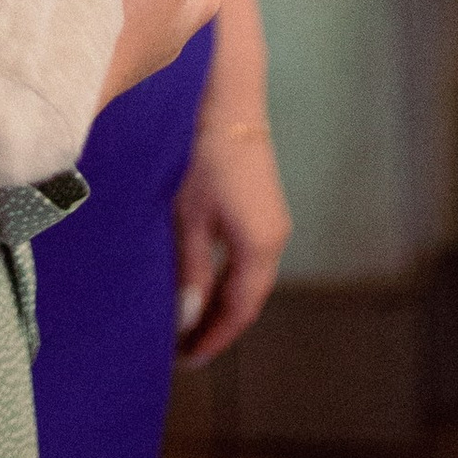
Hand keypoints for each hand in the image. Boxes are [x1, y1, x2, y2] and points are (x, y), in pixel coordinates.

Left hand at [172, 112, 290, 366]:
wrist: (225, 97)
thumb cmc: (202, 154)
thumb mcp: (189, 216)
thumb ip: (191, 269)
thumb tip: (188, 319)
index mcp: (260, 247)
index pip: (239, 311)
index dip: (213, 339)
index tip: (185, 360)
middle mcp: (275, 239)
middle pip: (247, 298)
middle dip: (216, 325)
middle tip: (182, 348)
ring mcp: (273, 222)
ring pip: (248, 279)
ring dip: (221, 302)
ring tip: (187, 321)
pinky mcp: (263, 206)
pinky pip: (247, 258)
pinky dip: (226, 278)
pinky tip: (202, 280)